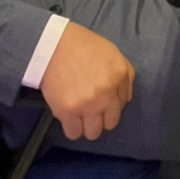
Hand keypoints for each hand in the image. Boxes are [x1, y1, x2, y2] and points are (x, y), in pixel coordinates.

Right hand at [39, 22, 134, 140]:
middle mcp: (106, 94)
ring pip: (93, 133)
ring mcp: (87, 105)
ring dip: (87, 126)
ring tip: (79, 115)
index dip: (112, 103)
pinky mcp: (67, 112)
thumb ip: (125, 76)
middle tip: (91, 109)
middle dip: (101, 117)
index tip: (102, 99)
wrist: (53, 45)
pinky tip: (69, 118)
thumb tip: (126, 99)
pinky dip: (71, 128)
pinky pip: (73, 133)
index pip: (123, 104)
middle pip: (110, 123)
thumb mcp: (113, 54)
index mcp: (119, 77)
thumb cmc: (84, 47)